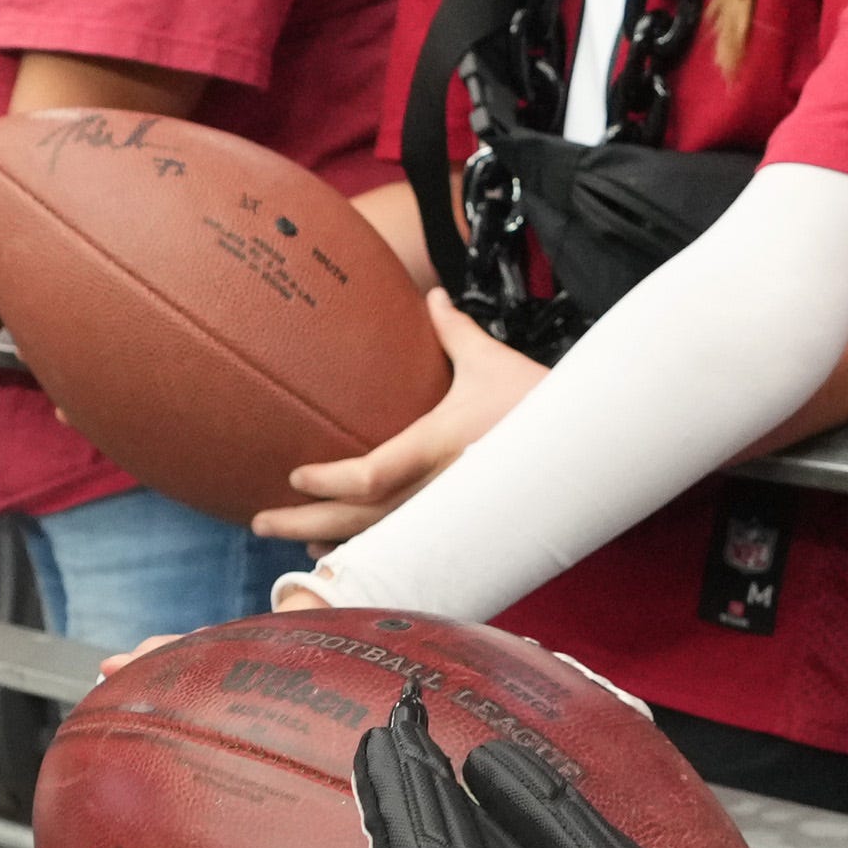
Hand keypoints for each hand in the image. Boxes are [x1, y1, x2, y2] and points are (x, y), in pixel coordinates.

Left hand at [256, 293, 536, 542]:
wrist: (587, 445)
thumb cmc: (539, 401)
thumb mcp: (490, 360)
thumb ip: (452, 329)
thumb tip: (433, 295)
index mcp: (438, 446)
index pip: (372, 475)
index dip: (330, 482)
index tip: (295, 476)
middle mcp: (437, 488)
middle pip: (361, 519)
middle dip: (306, 522)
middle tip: (259, 522)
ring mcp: (448, 512)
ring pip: (379, 538)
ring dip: (333, 541)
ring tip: (294, 541)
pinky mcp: (459, 524)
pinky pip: (404, 543)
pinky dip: (370, 548)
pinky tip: (345, 553)